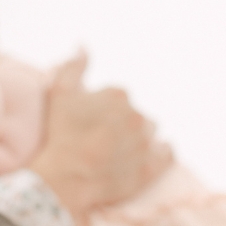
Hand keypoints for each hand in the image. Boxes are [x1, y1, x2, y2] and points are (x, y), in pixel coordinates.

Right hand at [29, 57, 171, 219]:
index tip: (87, 124)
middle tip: (98, 140)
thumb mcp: (58, 94)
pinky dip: (161, 153)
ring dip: (137, 140)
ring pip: (149, 134)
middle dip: (119, 125)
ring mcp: (147, 143)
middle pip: (133, 116)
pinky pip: (167, 155)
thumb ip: (72, 67)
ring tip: (115, 152)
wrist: (61, 179)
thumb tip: (83, 46)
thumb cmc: (58, 136)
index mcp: (119, 95)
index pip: (116, 99)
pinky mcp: (151, 168)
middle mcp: (138, 116)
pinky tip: (149, 155)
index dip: (100, 111)